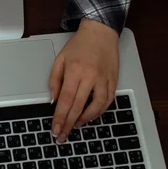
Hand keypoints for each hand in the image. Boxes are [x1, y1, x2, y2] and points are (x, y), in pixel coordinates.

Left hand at [49, 18, 119, 143]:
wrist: (100, 32)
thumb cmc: (79, 45)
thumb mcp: (60, 59)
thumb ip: (54, 80)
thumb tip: (54, 101)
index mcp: (75, 71)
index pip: (65, 100)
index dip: (60, 118)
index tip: (55, 130)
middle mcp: (90, 76)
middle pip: (78, 107)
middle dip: (69, 125)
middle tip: (62, 136)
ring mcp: (104, 79)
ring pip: (96, 107)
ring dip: (85, 120)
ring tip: (76, 126)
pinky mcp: (113, 80)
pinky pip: (108, 101)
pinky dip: (99, 111)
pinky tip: (90, 116)